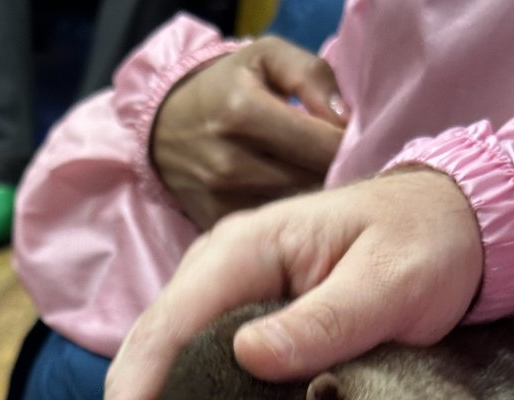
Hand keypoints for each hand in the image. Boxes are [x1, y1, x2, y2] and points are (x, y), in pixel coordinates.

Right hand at [103, 167, 481, 399]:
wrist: (451, 223)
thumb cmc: (425, 244)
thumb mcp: (389, 282)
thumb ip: (325, 320)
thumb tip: (247, 359)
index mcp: (241, 253)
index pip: (164, 333)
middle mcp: (218, 274)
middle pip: (146, 356)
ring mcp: (227, 300)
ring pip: (164, 370)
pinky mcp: (246, 326)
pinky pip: (198, 375)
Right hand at [151, 36, 346, 229]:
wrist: (163, 129)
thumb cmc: (226, 88)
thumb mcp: (267, 57)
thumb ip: (312, 75)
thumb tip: (345, 118)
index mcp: (243, 112)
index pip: (324, 144)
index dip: (349, 144)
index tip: (350, 139)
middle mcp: (230, 162)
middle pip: (315, 180)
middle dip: (335, 171)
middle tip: (338, 160)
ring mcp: (223, 200)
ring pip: (298, 209)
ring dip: (315, 195)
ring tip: (312, 176)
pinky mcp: (220, 226)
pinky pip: (274, 228)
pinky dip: (289, 215)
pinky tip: (288, 197)